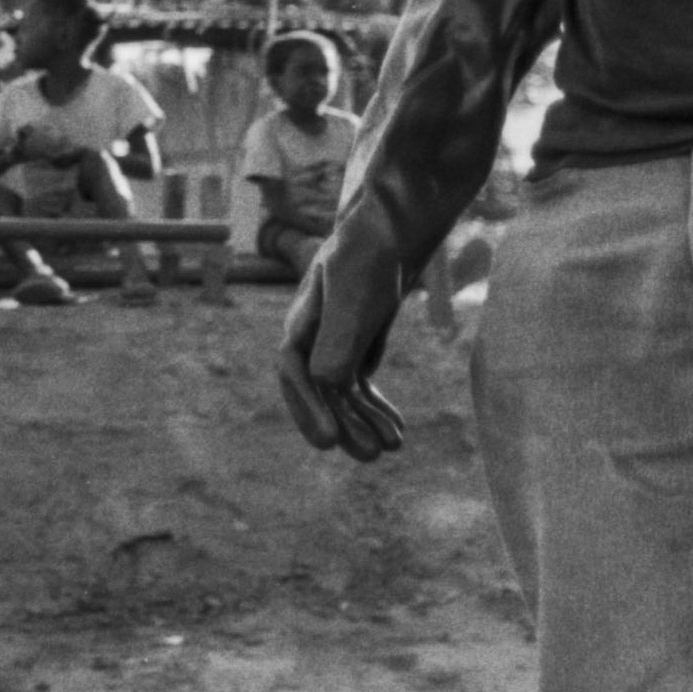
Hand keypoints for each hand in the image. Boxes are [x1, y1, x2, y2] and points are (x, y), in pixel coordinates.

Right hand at [277, 243, 406, 459]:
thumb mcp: (355, 292)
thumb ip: (341, 334)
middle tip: (371, 457)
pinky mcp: (353, 349)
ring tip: (392, 450)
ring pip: (342, 393)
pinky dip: (375, 408)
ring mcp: (331, 346)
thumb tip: (325, 382)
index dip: (309, 408)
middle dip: (344, 424)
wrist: (386, 234)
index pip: (296, 374)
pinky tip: (397, 430)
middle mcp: (309, 340)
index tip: (329, 441)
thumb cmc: (368, 256)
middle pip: (320, 391)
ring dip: (364, 421)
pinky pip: (358, 386)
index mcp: (300, 324)